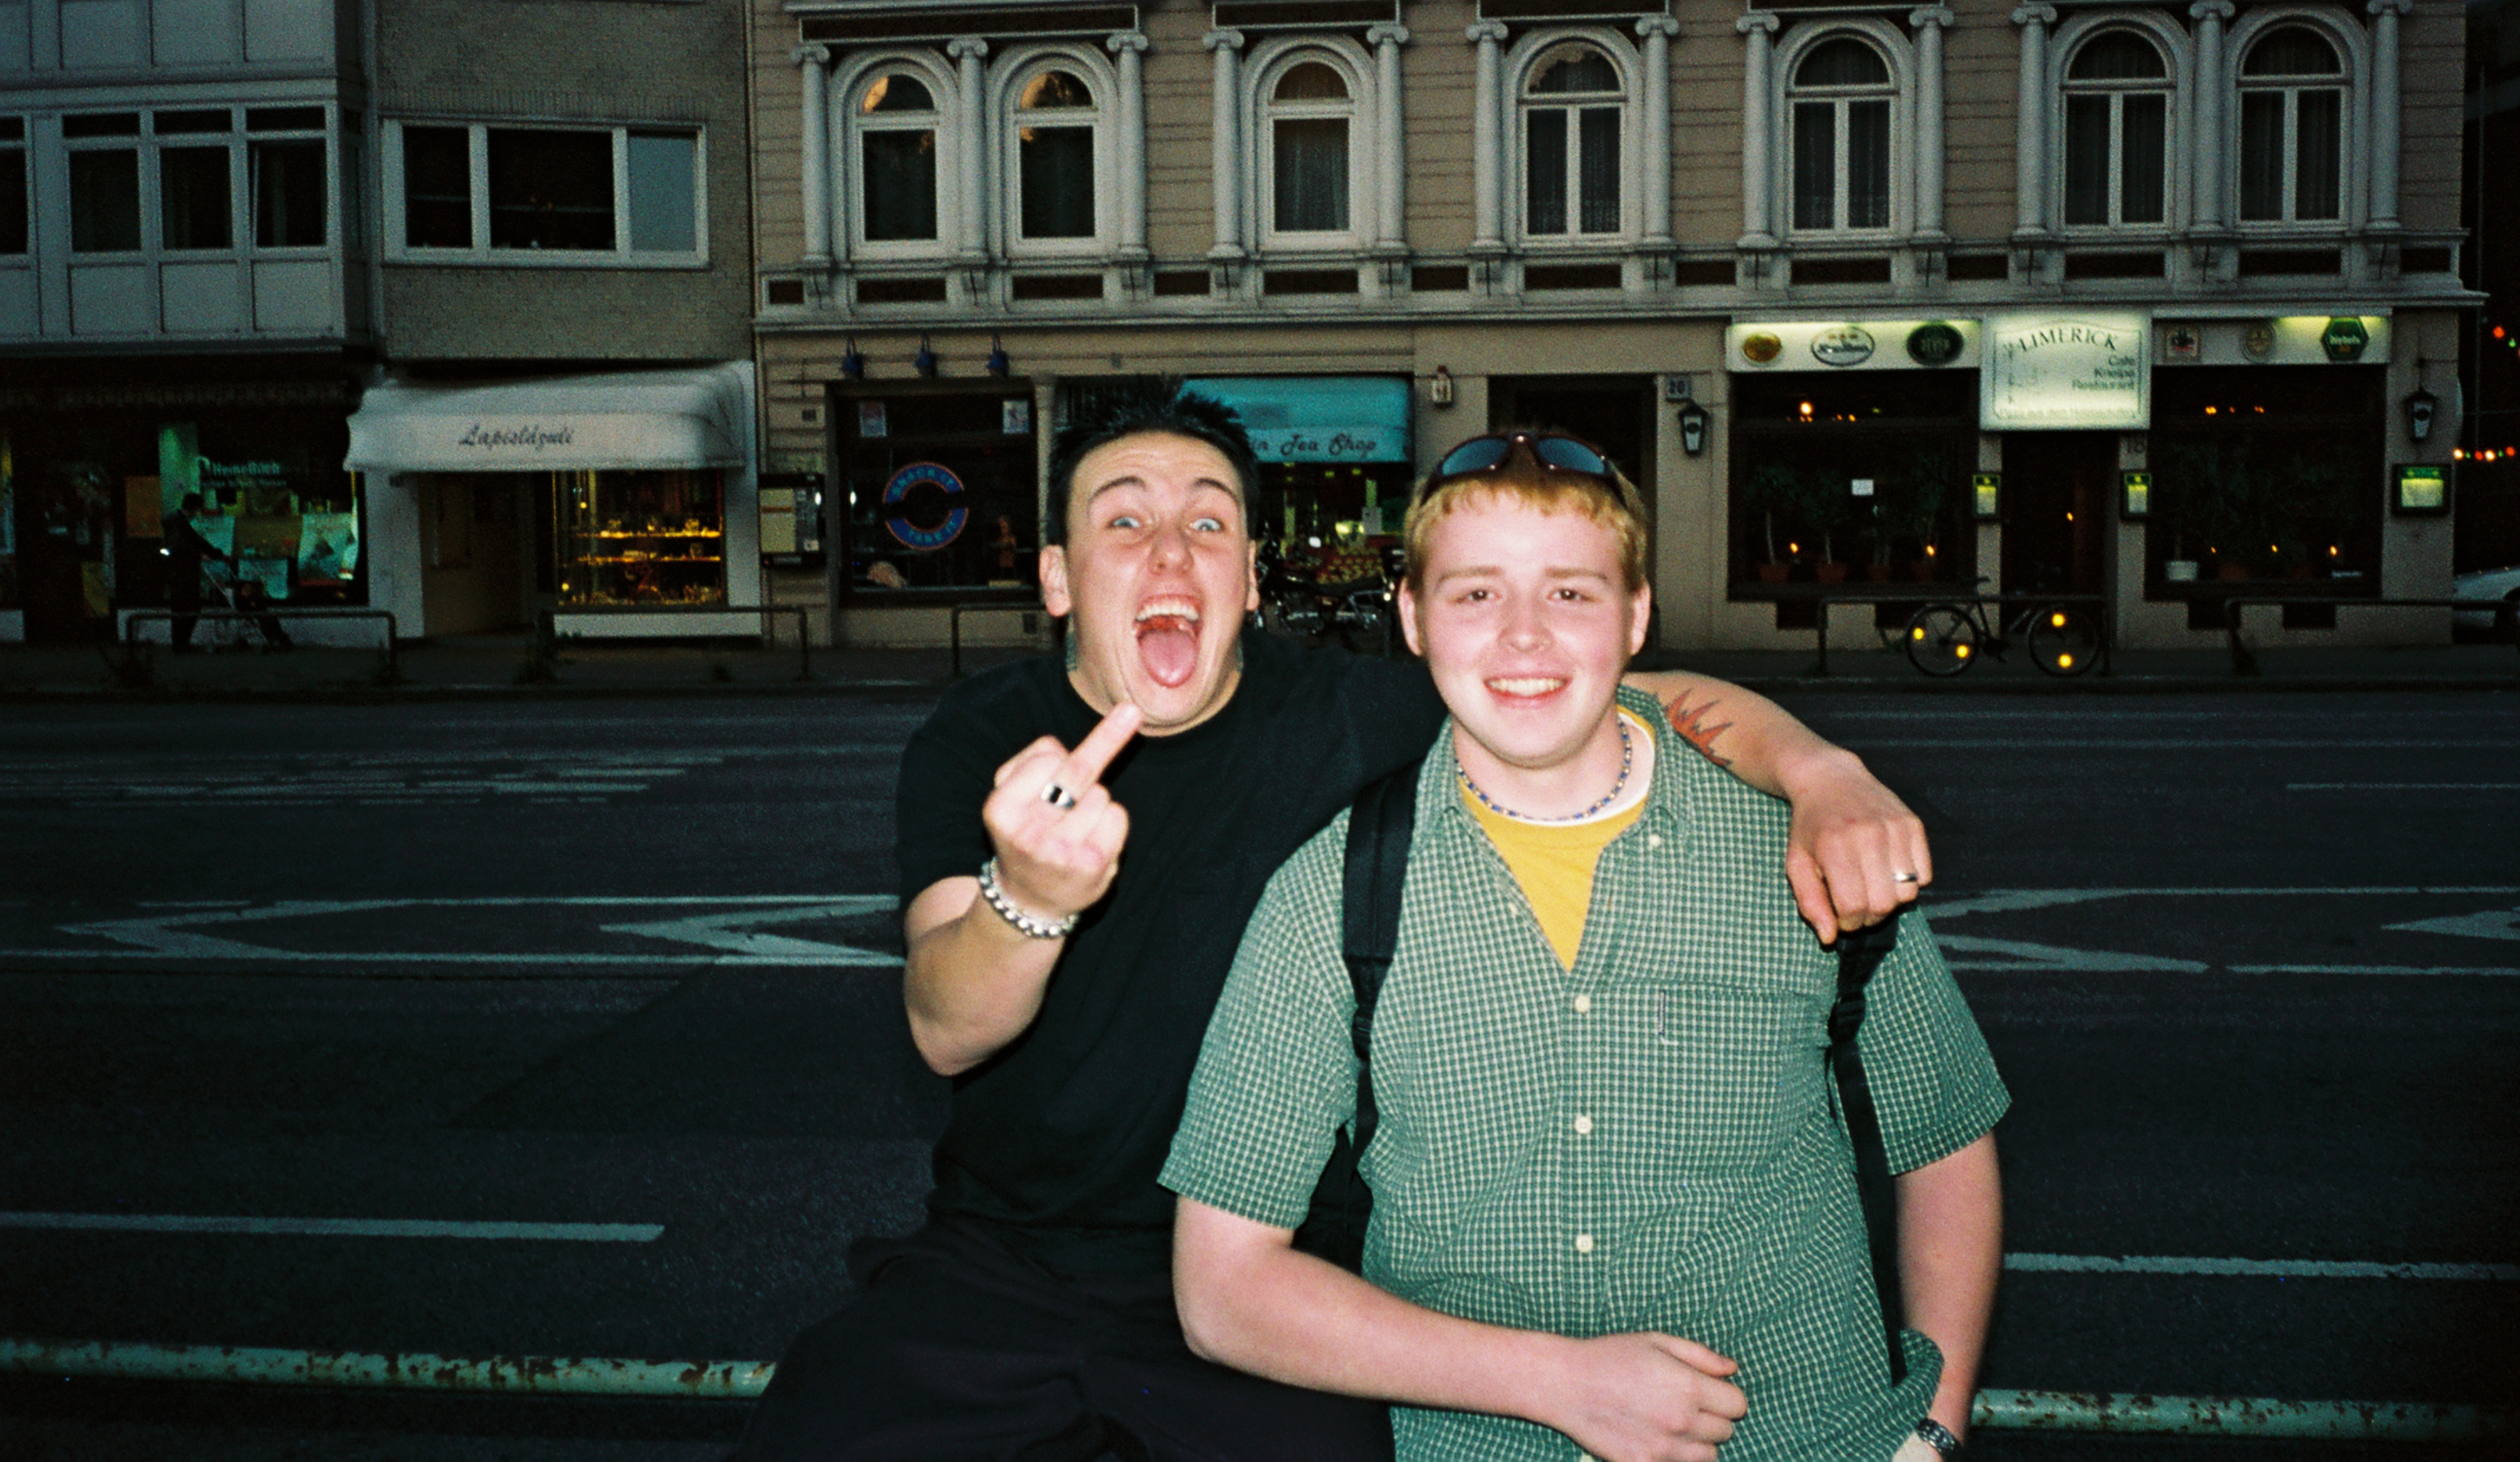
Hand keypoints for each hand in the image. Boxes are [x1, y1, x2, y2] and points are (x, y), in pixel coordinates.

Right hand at [981, 702, 1141, 923]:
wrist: (1029, 902)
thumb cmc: (1026, 833)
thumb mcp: (1009, 796)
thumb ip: (1034, 760)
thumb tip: (1070, 742)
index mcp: (1000, 809)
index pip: (1046, 756)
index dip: (1052, 761)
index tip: (1047, 776)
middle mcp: (1028, 832)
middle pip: (1076, 769)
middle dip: (1109, 735)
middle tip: (1131, 711)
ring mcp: (1061, 850)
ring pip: (1100, 794)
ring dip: (1094, 804)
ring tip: (1072, 831)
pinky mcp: (1093, 864)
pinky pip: (1117, 816)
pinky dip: (1112, 823)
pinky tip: (1091, 844)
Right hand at [1538, 1332, 1745, 1461]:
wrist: (1566, 1384)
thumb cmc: (1611, 1356)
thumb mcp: (1657, 1341)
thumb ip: (1702, 1356)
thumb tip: (1732, 1370)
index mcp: (1688, 1386)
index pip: (1738, 1405)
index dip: (1726, 1396)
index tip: (1709, 1391)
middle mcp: (1681, 1421)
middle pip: (1726, 1431)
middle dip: (1713, 1417)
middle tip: (1686, 1404)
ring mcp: (1663, 1449)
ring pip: (1709, 1455)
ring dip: (1699, 1440)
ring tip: (1673, 1422)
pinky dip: (1675, 1454)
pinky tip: (1656, 1436)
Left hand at [1778, 747, 1931, 942]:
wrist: (1830, 779)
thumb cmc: (1810, 828)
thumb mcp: (1796, 864)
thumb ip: (1810, 903)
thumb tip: (1830, 939)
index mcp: (1834, 847)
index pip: (1854, 907)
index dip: (1848, 923)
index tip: (1841, 917)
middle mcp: (1868, 835)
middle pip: (1884, 905)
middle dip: (1870, 916)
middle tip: (1857, 904)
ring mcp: (1895, 828)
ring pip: (1908, 893)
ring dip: (1891, 900)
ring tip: (1872, 886)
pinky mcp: (1914, 824)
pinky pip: (1925, 875)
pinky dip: (1909, 881)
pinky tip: (1887, 868)